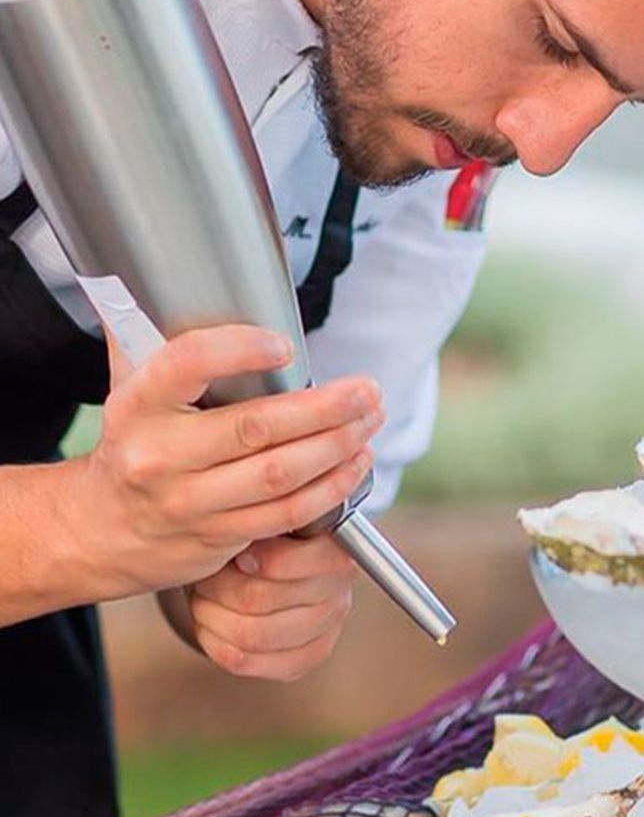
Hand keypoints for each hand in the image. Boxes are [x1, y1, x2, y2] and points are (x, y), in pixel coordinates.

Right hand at [70, 324, 382, 598]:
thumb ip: (148, 337)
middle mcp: (160, 456)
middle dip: (324, 407)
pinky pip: (287, 513)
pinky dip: (331, 486)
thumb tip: (156, 280)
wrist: (102, 529)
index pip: (185, 365)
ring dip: (337, 445)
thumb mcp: (129, 387)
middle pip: (255, 428)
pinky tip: (354, 461)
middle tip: (366, 389)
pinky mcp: (221, 535)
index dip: (239, 351)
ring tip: (369, 419)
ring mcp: (191, 501)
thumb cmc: (134, 444)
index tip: (284, 344)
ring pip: (279, 474)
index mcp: (137, 407)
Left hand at [188, 535, 357, 680]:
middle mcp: (338, 596)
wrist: (271, 571)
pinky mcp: (303, 659)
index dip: (248, 559)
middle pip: (258, 600)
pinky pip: (245, 661)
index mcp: (336, 555)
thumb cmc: (268, 542)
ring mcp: (323, 633)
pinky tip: (214, 623)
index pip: (283, 566)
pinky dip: (215, 642)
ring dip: (212, 614)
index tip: (236, 551)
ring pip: (249, 634)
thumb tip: (241, 531)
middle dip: (219, 586)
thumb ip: (263, 519)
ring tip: (207, 597)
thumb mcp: (269, 522)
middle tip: (209, 574)